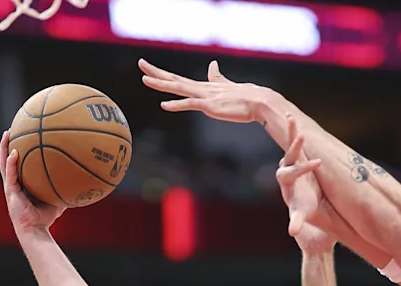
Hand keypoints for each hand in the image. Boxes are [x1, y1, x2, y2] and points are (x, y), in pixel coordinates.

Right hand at [0, 131, 63, 231]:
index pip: (18, 164)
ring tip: (7, 134)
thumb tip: (81, 179)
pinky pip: (10, 174)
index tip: (22, 136)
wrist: (35, 230)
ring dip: (4, 148)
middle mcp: (14, 183)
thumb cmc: (45, 218)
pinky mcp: (10, 192)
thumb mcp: (58, 199)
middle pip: (8, 159)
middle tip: (12, 129)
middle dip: (8, 144)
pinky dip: (11, 163)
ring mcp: (10, 186)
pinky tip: (14, 152)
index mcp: (22, 183)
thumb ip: (64, 188)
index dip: (18, 150)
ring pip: (4, 163)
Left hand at [140, 59, 267, 123]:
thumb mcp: (227, 86)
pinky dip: (177, 104)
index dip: (163, 74)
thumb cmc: (246, 97)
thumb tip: (212, 65)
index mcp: (204, 87)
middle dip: (156, 72)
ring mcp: (205, 97)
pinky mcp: (210, 106)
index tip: (148, 68)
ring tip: (145, 79)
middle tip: (141, 63)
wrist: (259, 101)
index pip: (179, 79)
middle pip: (175, 80)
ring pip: (179, 88)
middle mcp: (202, 89)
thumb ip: (217, 78)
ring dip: (161, 84)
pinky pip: (190, 104)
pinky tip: (164, 105)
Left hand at [276, 114, 334, 251]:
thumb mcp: (301, 217)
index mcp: (286, 183)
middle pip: (288, 156)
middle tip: (301, 135)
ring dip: (292, 131)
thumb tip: (292, 232)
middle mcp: (286, 170)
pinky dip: (297, 132)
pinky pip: (297, 143)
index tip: (319, 163)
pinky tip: (293, 117)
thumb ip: (296, 222)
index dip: (304, 168)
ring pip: (290, 146)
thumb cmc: (304, 212)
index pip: (292, 173)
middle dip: (295, 147)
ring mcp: (292, 163)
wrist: (306, 207)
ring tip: (291, 116)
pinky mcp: (299, 158)